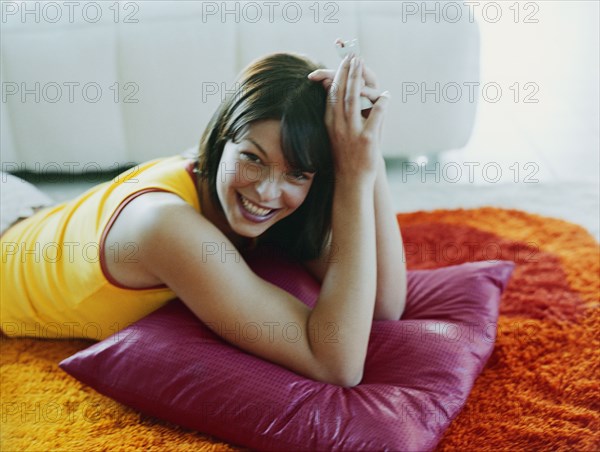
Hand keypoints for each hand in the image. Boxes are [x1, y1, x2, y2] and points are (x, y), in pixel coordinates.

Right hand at [309, 54, 389, 180]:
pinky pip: (376, 115)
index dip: (338, 75)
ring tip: (363, 66)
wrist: (351, 180)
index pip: (332, 94)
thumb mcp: (338, 133)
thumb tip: (345, 94)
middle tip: (353, 57)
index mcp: (330, 122)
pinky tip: (386, 95)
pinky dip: (381, 103)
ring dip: (359, 80)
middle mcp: (338, 125)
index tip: (344, 62)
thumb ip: (341, 114)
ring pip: (354, 99)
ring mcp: (352, 132)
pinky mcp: (367, 139)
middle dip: (348, 72)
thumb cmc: (346, 155)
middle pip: (342, 92)